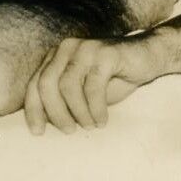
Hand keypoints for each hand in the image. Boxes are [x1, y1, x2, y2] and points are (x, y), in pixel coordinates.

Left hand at [23, 35, 167, 134]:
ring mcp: (85, 48)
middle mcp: (66, 48)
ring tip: (89, 126)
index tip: (38, 132)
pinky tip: (102, 120)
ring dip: (78, 112)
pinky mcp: (105, 53)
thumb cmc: (113, 79)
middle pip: (46, 84)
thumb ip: (63, 101)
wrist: (148, 57)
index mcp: (56, 56)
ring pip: (67, 86)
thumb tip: (43, 124)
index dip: (33, 110)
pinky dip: (96, 108)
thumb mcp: (83, 93)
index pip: (35, 84)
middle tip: (69, 131)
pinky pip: (93, 86)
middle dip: (55, 112)